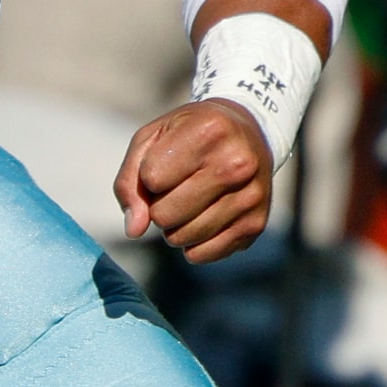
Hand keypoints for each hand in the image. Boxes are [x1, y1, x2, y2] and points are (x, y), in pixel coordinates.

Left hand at [114, 99, 272, 263]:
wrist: (246, 133)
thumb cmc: (187, 135)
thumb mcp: (151, 139)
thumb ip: (130, 182)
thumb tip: (134, 230)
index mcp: (207, 132)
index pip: (152, 179)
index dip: (147, 177)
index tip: (163, 162)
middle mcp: (236, 164)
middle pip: (165, 214)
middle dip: (157, 207)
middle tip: (172, 189)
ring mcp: (251, 197)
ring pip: (182, 237)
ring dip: (173, 226)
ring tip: (186, 201)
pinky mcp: (256, 224)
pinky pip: (204, 254)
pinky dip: (191, 243)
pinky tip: (200, 219)